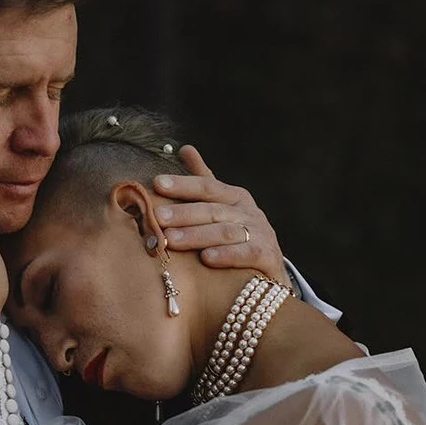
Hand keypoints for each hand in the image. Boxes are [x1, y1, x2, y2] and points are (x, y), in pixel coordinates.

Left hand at [153, 145, 290, 286]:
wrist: (268, 276)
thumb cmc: (238, 239)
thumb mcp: (222, 209)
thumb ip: (204, 181)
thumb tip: (185, 148)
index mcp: (235, 198)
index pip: (206, 187)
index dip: (182, 184)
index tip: (157, 183)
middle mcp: (249, 212)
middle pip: (212, 210)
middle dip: (183, 213)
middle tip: (157, 217)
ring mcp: (261, 234)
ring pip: (226, 232)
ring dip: (197, 235)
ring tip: (171, 240)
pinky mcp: (268, 257)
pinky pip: (247, 253)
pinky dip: (227, 255)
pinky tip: (206, 258)